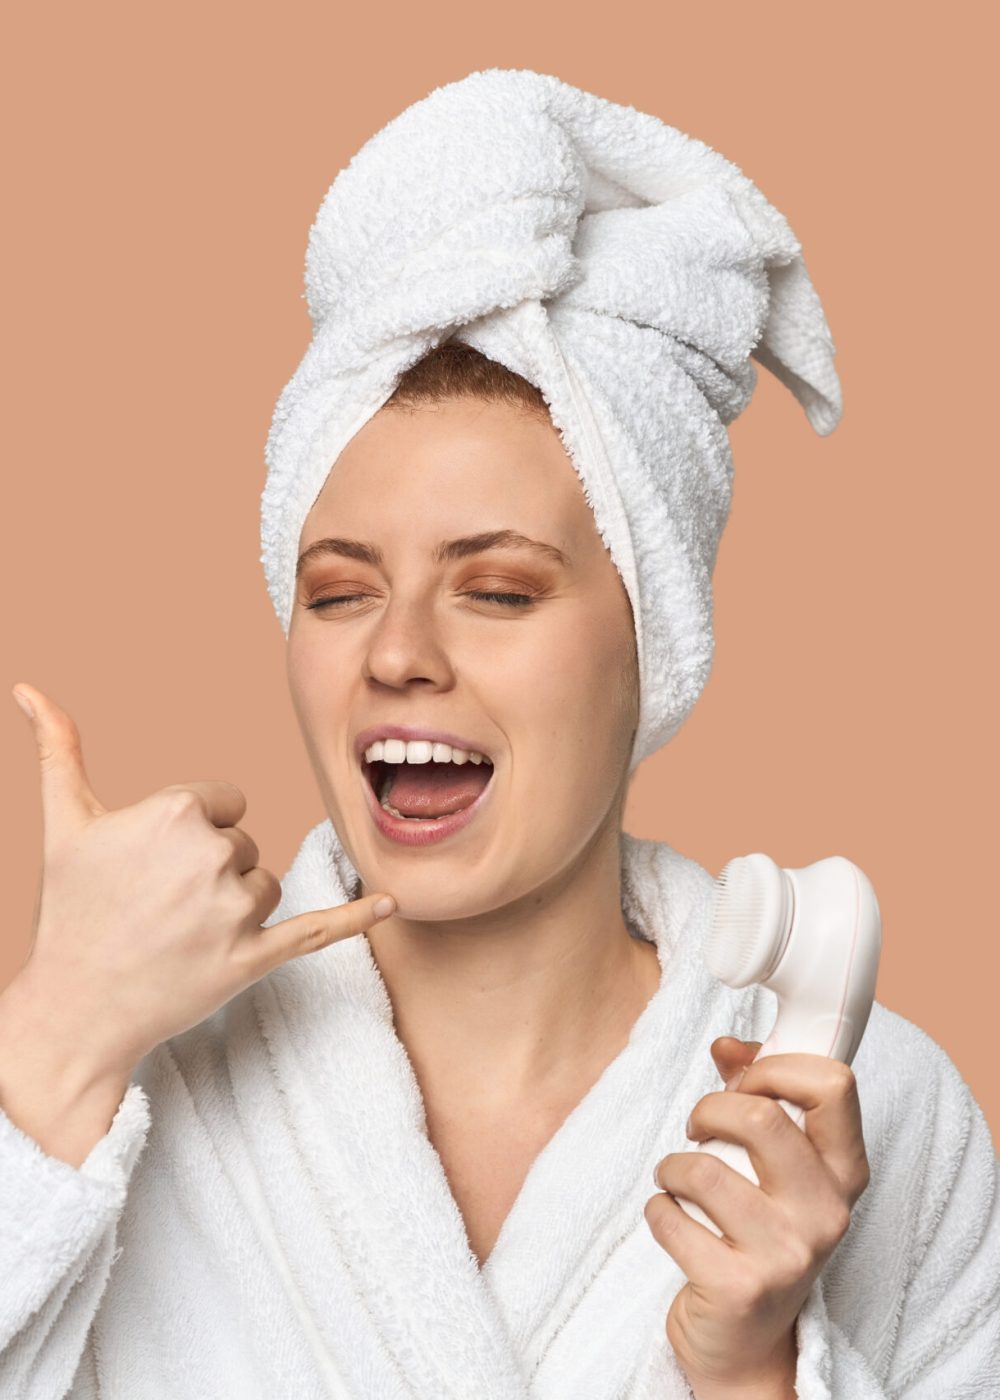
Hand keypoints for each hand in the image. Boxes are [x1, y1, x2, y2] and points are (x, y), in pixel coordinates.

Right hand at [8, 683, 396, 1077]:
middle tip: (160, 906)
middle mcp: (210, 856)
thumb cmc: (69, 912)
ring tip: (180, 934)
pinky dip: (357, 917)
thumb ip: (57, 749)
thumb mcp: (64, 823)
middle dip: (210, 870)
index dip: (193, 831)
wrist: (73, 1011)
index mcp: (176, 813)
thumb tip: (28, 688)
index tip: (154, 865)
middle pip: (243, 843)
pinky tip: (393, 903)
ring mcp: (234, 912)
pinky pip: (319, 929)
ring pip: (264, 885)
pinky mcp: (254, 959)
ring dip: (234, 907)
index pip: (223, 802)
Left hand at [645, 1036, 870, 1394]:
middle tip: (697, 1130)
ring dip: (672, 1165)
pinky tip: (671, 1220)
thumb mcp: (773, 1167)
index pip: (833, 1084)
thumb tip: (726, 1045)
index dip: (776, 1067)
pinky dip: (657, 1210)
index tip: (745, 1084)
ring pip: (704, 1168)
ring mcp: (786, 1254)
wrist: (747, 1342)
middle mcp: (826, 1212)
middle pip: (761, 1117)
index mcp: (844, 1172)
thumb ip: (755, 1097)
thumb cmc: (759, 1233)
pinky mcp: (738, 1287)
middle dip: (709, 1110)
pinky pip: (671, 1216)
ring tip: (675, 1179)